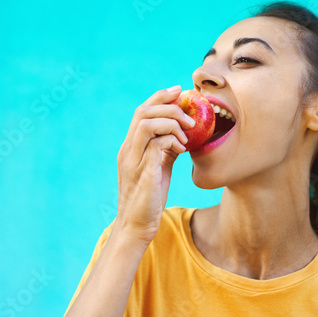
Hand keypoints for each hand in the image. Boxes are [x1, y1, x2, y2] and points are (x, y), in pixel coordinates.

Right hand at [114, 85, 195, 244]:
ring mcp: (133, 161)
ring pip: (146, 124)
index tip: (179, 91)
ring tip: (187, 132)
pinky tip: (183, 149)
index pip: (141, 112)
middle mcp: (128, 150)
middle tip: (189, 110)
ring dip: (171, 122)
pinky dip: (172, 140)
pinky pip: (156, 145)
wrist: (137, 225)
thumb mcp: (159, 168)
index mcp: (130, 147)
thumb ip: (165, 150)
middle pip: (142, 112)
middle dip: (168, 104)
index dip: (160, 97)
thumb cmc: (149, 198)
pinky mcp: (143, 172)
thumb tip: (181, 136)